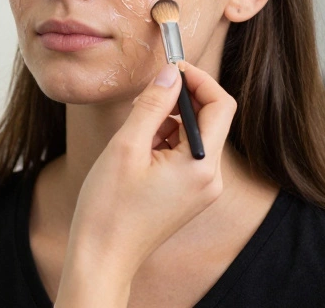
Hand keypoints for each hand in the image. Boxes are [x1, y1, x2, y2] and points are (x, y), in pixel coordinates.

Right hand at [53, 62, 237, 307]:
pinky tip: (138, 152)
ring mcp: (202, 189)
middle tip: (145, 98)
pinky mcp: (190, 195)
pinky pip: (186, 155)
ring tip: (134, 135)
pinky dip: (165, 142)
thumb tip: (171, 74)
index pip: (221, 105)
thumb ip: (153, 104)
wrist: (102, 256)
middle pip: (210, 120)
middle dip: (179, 102)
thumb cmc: (110, 207)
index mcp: (202, 165)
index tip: (172, 68)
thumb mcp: (127, 146)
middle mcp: (211, 178)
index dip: (199, 80)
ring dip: (168, 123)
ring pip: (195, 136)